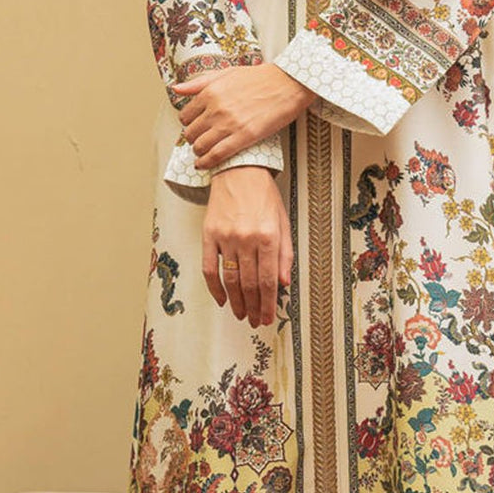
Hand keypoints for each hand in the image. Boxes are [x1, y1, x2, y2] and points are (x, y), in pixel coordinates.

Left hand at [173, 63, 316, 169]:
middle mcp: (216, 109)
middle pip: (191, 133)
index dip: (188, 124)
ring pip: (201, 146)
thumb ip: (199, 82)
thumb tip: (177, 89)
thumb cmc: (261, 78)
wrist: (288, 83)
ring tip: (202, 152)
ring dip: (199, 151)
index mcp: (210, 92)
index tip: (193, 126)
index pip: (185, 115)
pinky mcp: (244, 137)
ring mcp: (229, 124)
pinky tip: (204, 164)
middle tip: (199, 140)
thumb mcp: (226, 73)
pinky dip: (207, 162)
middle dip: (193, 138)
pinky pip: (217, 155)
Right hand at [202, 166, 292, 326]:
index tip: (268, 317)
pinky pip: (209, 268)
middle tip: (255, 321)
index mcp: (268, 235)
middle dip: (254, 307)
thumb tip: (283, 283)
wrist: (238, 170)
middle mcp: (246, 238)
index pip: (268, 280)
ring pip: (230, 280)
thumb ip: (284, 254)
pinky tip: (222, 300)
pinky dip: (214, 288)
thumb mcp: (282, 222)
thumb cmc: (264, 196)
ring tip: (241, 315)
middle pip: (249, 283)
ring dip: (236, 302)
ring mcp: (225, 237)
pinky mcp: (209, 234)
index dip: (268, 303)